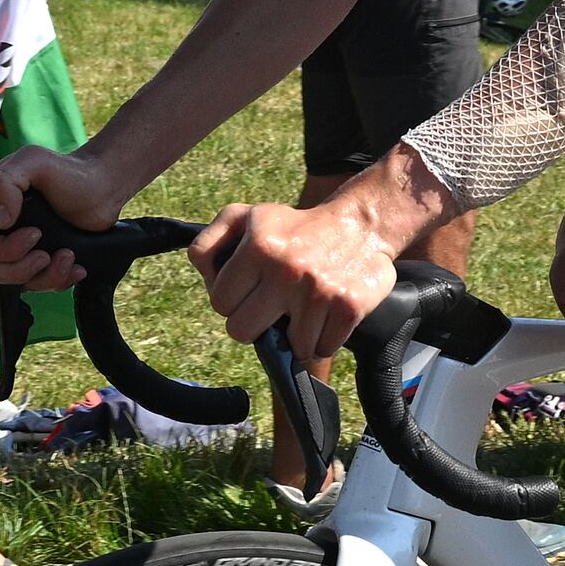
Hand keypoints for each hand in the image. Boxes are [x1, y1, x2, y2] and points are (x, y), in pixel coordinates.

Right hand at [0, 146, 128, 286]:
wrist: (101, 188)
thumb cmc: (68, 171)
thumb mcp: (34, 161)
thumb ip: (5, 182)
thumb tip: (1, 221)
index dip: (5, 249)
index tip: (36, 233)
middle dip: (20, 269)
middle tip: (46, 255)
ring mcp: (7, 243)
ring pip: (9, 281)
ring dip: (41, 277)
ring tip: (67, 257)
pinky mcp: (28, 257)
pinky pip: (31, 285)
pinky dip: (54, 281)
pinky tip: (74, 267)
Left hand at [194, 188, 407, 364]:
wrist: (361, 225)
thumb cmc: (296, 227)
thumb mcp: (247, 217)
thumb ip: (209, 243)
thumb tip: (203, 276)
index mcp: (258, 246)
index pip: (220, 303)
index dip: (233, 300)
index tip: (250, 291)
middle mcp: (286, 269)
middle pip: (241, 332)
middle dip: (255, 323)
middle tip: (273, 306)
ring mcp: (318, 292)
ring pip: (288, 347)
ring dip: (296, 334)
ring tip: (304, 307)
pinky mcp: (348, 308)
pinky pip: (321, 348)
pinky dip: (323, 338)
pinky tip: (325, 314)